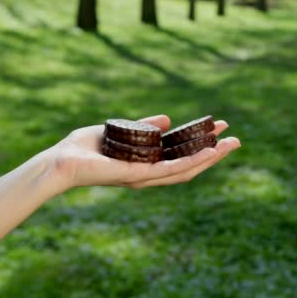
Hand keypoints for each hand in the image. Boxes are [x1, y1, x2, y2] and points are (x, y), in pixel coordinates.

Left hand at [47, 114, 240, 192]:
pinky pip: (170, 170)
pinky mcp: (138, 176)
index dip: (202, 145)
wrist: (61, 161)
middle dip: (214, 154)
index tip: (218, 130)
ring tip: (230, 145)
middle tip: (235, 140)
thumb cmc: (84, 148)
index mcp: (146, 164)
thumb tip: (166, 120)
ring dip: (210, 157)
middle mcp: (149, 175)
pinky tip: (208, 152)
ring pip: (186, 169)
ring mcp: (145, 177)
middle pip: (190, 166)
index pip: (180, 156)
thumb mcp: (122, 131)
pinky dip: (191, 161)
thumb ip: (144, 126)